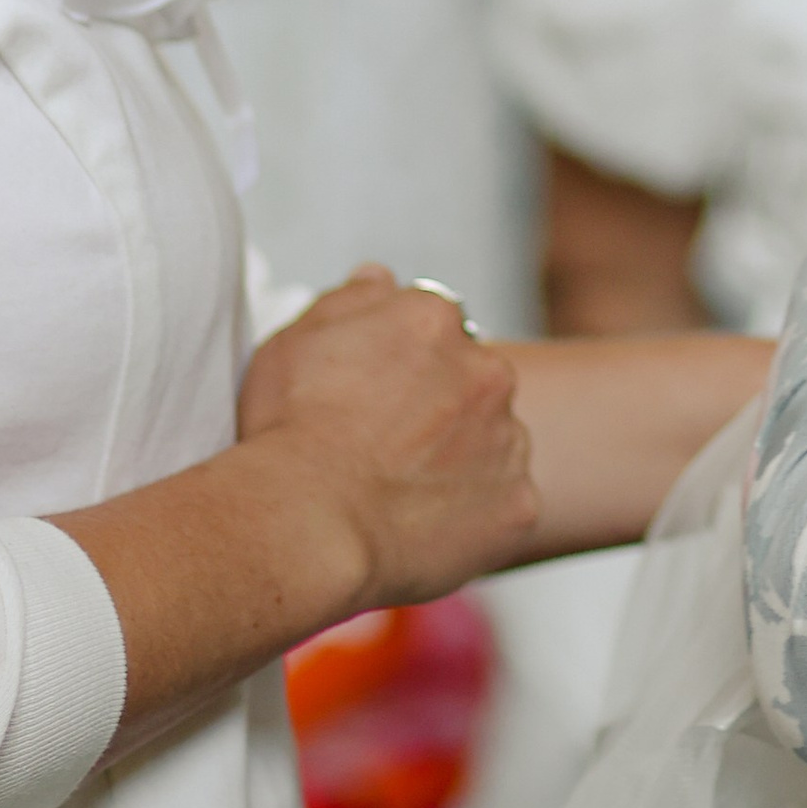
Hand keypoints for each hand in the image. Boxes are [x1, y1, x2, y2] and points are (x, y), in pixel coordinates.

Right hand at [236, 267, 536, 613]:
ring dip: (464, 458)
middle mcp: (486, 370)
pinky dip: (474, 517)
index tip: (373, 400)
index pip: (435, 329)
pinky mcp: (518, 503)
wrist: (304, 523)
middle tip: (387, 449)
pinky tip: (423, 529)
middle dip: (443, 407)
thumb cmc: (288, 433)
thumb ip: (348, 300)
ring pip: (495, 441)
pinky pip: (503, 505)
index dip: (402, 366)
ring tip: (401, 493)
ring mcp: (509, 439)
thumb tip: (381, 278)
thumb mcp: (293, 342)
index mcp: (434, 321)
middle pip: (474, 381)